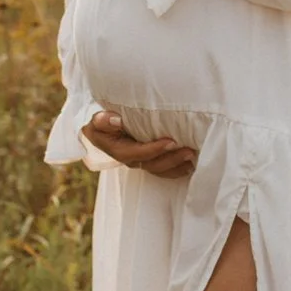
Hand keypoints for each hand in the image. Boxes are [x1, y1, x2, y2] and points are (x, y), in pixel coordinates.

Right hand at [81, 110, 196, 179]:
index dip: (155, 150)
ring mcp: (141, 163)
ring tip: (193, 157)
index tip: (171, 142)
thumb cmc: (101, 125)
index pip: (139, 153)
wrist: (101, 133)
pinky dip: (178, 169)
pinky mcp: (149, 162)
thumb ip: (103, 121)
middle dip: (172, 159)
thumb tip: (116, 119)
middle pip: (153, 164)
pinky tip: (190, 164)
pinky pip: (164, 170)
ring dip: (178, 166)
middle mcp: (132, 160)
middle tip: (189, 151)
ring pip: (161, 170)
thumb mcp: (97, 121)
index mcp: (120, 151)